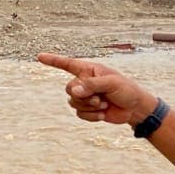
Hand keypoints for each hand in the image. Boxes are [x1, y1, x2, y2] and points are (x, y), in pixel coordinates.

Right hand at [37, 53, 157, 124]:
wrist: (135, 108)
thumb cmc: (126, 90)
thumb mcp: (111, 83)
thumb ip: (91, 85)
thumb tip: (73, 91)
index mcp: (89, 70)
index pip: (67, 64)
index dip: (53, 60)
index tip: (39, 57)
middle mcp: (84, 82)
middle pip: (69, 89)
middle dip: (83, 96)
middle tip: (100, 98)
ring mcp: (85, 97)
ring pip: (73, 103)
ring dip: (89, 106)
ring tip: (104, 104)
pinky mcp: (88, 110)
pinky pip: (80, 114)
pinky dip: (92, 116)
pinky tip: (104, 113)